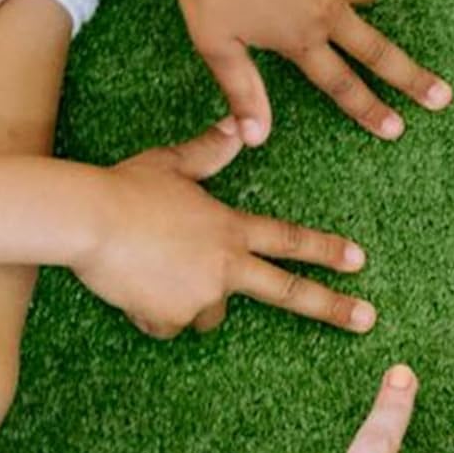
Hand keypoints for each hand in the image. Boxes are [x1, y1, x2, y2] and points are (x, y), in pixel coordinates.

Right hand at [73, 121, 372, 338]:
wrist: (86, 219)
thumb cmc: (125, 187)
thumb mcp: (170, 163)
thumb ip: (207, 153)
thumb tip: (237, 128)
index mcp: (230, 227)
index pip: (289, 239)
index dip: (326, 250)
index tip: (358, 260)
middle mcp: (226, 266)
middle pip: (289, 292)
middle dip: (333, 307)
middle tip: (367, 320)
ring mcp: (203, 296)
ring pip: (209, 312)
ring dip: (189, 299)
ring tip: (152, 269)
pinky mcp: (173, 319)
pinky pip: (168, 324)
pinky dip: (153, 312)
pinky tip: (131, 285)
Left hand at [175, 0, 451, 144]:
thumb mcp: (219, 49)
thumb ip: (244, 93)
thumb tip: (254, 140)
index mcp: (301, 41)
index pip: (344, 87)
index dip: (371, 111)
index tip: (398, 129)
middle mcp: (326, 10)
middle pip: (379, 51)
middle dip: (412, 78)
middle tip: (442, 96)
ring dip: (364, 0)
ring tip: (352, 2)